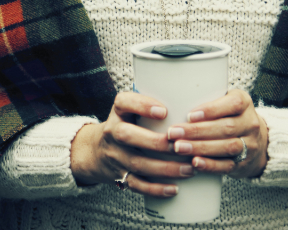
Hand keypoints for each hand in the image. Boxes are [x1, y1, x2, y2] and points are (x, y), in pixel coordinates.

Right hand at [70, 92, 193, 196]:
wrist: (95, 151)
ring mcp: (115, 156)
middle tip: (182, 145)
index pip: (123, 102)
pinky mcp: (119, 175)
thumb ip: (152, 104)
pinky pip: (137, 185)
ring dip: (165, 168)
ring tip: (190, 168)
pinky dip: (156, 189)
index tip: (164, 111)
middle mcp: (112, 132)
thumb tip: (192, 98)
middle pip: (128, 136)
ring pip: (137, 163)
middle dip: (156, 142)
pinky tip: (174, 189)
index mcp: (118, 112)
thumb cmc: (126, 125)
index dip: (142, 105)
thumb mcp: (130, 109)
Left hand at [166, 89, 267, 177]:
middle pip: (225, 128)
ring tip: (179, 147)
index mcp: (244, 103)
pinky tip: (194, 162)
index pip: (233, 104)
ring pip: (227, 147)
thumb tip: (177, 103)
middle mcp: (250, 124)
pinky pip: (227, 165)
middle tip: (174, 133)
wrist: (256, 142)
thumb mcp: (226, 103)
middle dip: (197, 131)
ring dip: (200, 148)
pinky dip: (210, 165)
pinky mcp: (243, 163)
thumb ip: (208, 102)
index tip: (189, 115)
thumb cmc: (230, 117)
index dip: (211, 110)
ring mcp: (249, 145)